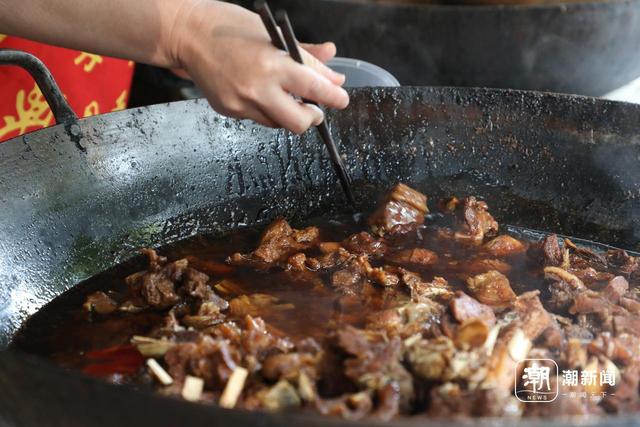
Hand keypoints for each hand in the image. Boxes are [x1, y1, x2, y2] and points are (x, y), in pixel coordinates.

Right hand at [168, 1, 348, 133]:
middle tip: (314, 107)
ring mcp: (241, 103)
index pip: (314, 89)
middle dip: (312, 118)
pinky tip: (257, 90)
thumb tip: (334, 76)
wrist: (186, 33)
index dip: (334, 97)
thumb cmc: (231, 26)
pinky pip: (258, 118)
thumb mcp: (273, 34)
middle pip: (299, 123)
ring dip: (288, 114)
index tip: (342, 99)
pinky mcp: (228, 110)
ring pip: (278, 124)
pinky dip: (266, 109)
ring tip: (282, 93)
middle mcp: (257, 89)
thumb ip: (307, 58)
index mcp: (273, 64)